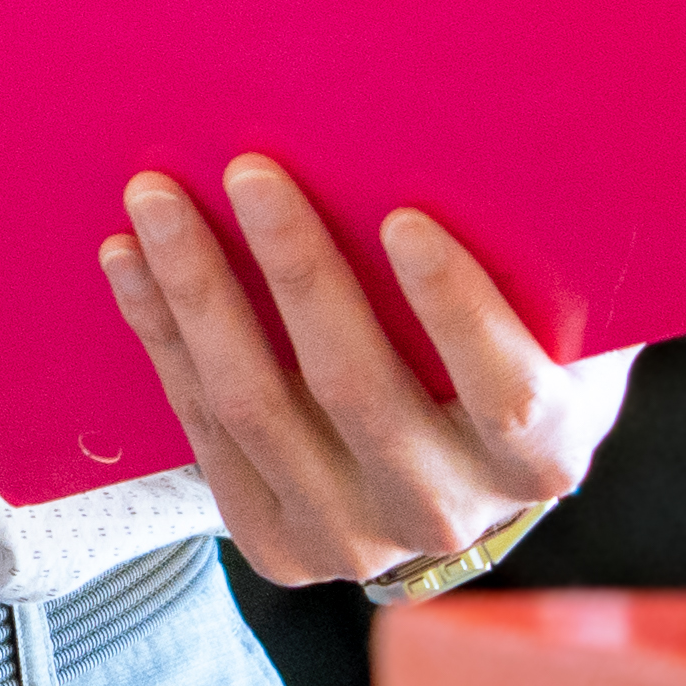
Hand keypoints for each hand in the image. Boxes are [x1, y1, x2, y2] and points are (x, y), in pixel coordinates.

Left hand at [103, 154, 627, 583]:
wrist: (454, 471)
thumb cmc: (511, 350)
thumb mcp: (556, 318)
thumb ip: (542, 260)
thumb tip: (509, 143)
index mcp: (540, 455)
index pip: (505, 392)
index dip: (456, 310)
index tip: (405, 221)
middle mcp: (447, 511)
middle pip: (356, 388)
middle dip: (296, 269)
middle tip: (250, 170)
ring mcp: (353, 537)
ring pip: (256, 407)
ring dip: (197, 293)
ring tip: (157, 198)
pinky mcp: (274, 541)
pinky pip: (202, 426)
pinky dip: (162, 335)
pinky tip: (129, 260)